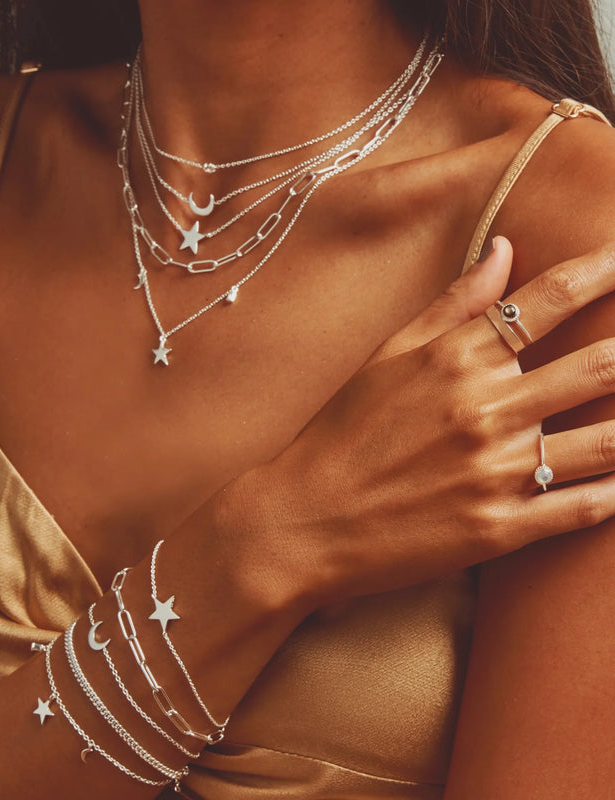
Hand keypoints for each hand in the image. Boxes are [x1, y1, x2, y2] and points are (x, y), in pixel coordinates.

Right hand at [251, 238, 614, 605]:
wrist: (302, 519)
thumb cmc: (337, 434)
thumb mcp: (384, 358)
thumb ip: (450, 305)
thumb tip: (505, 250)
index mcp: (455, 359)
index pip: (550, 301)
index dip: (606, 271)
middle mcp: (486, 409)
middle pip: (600, 366)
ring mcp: (497, 472)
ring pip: (609, 439)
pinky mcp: (500, 529)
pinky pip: (584, 507)